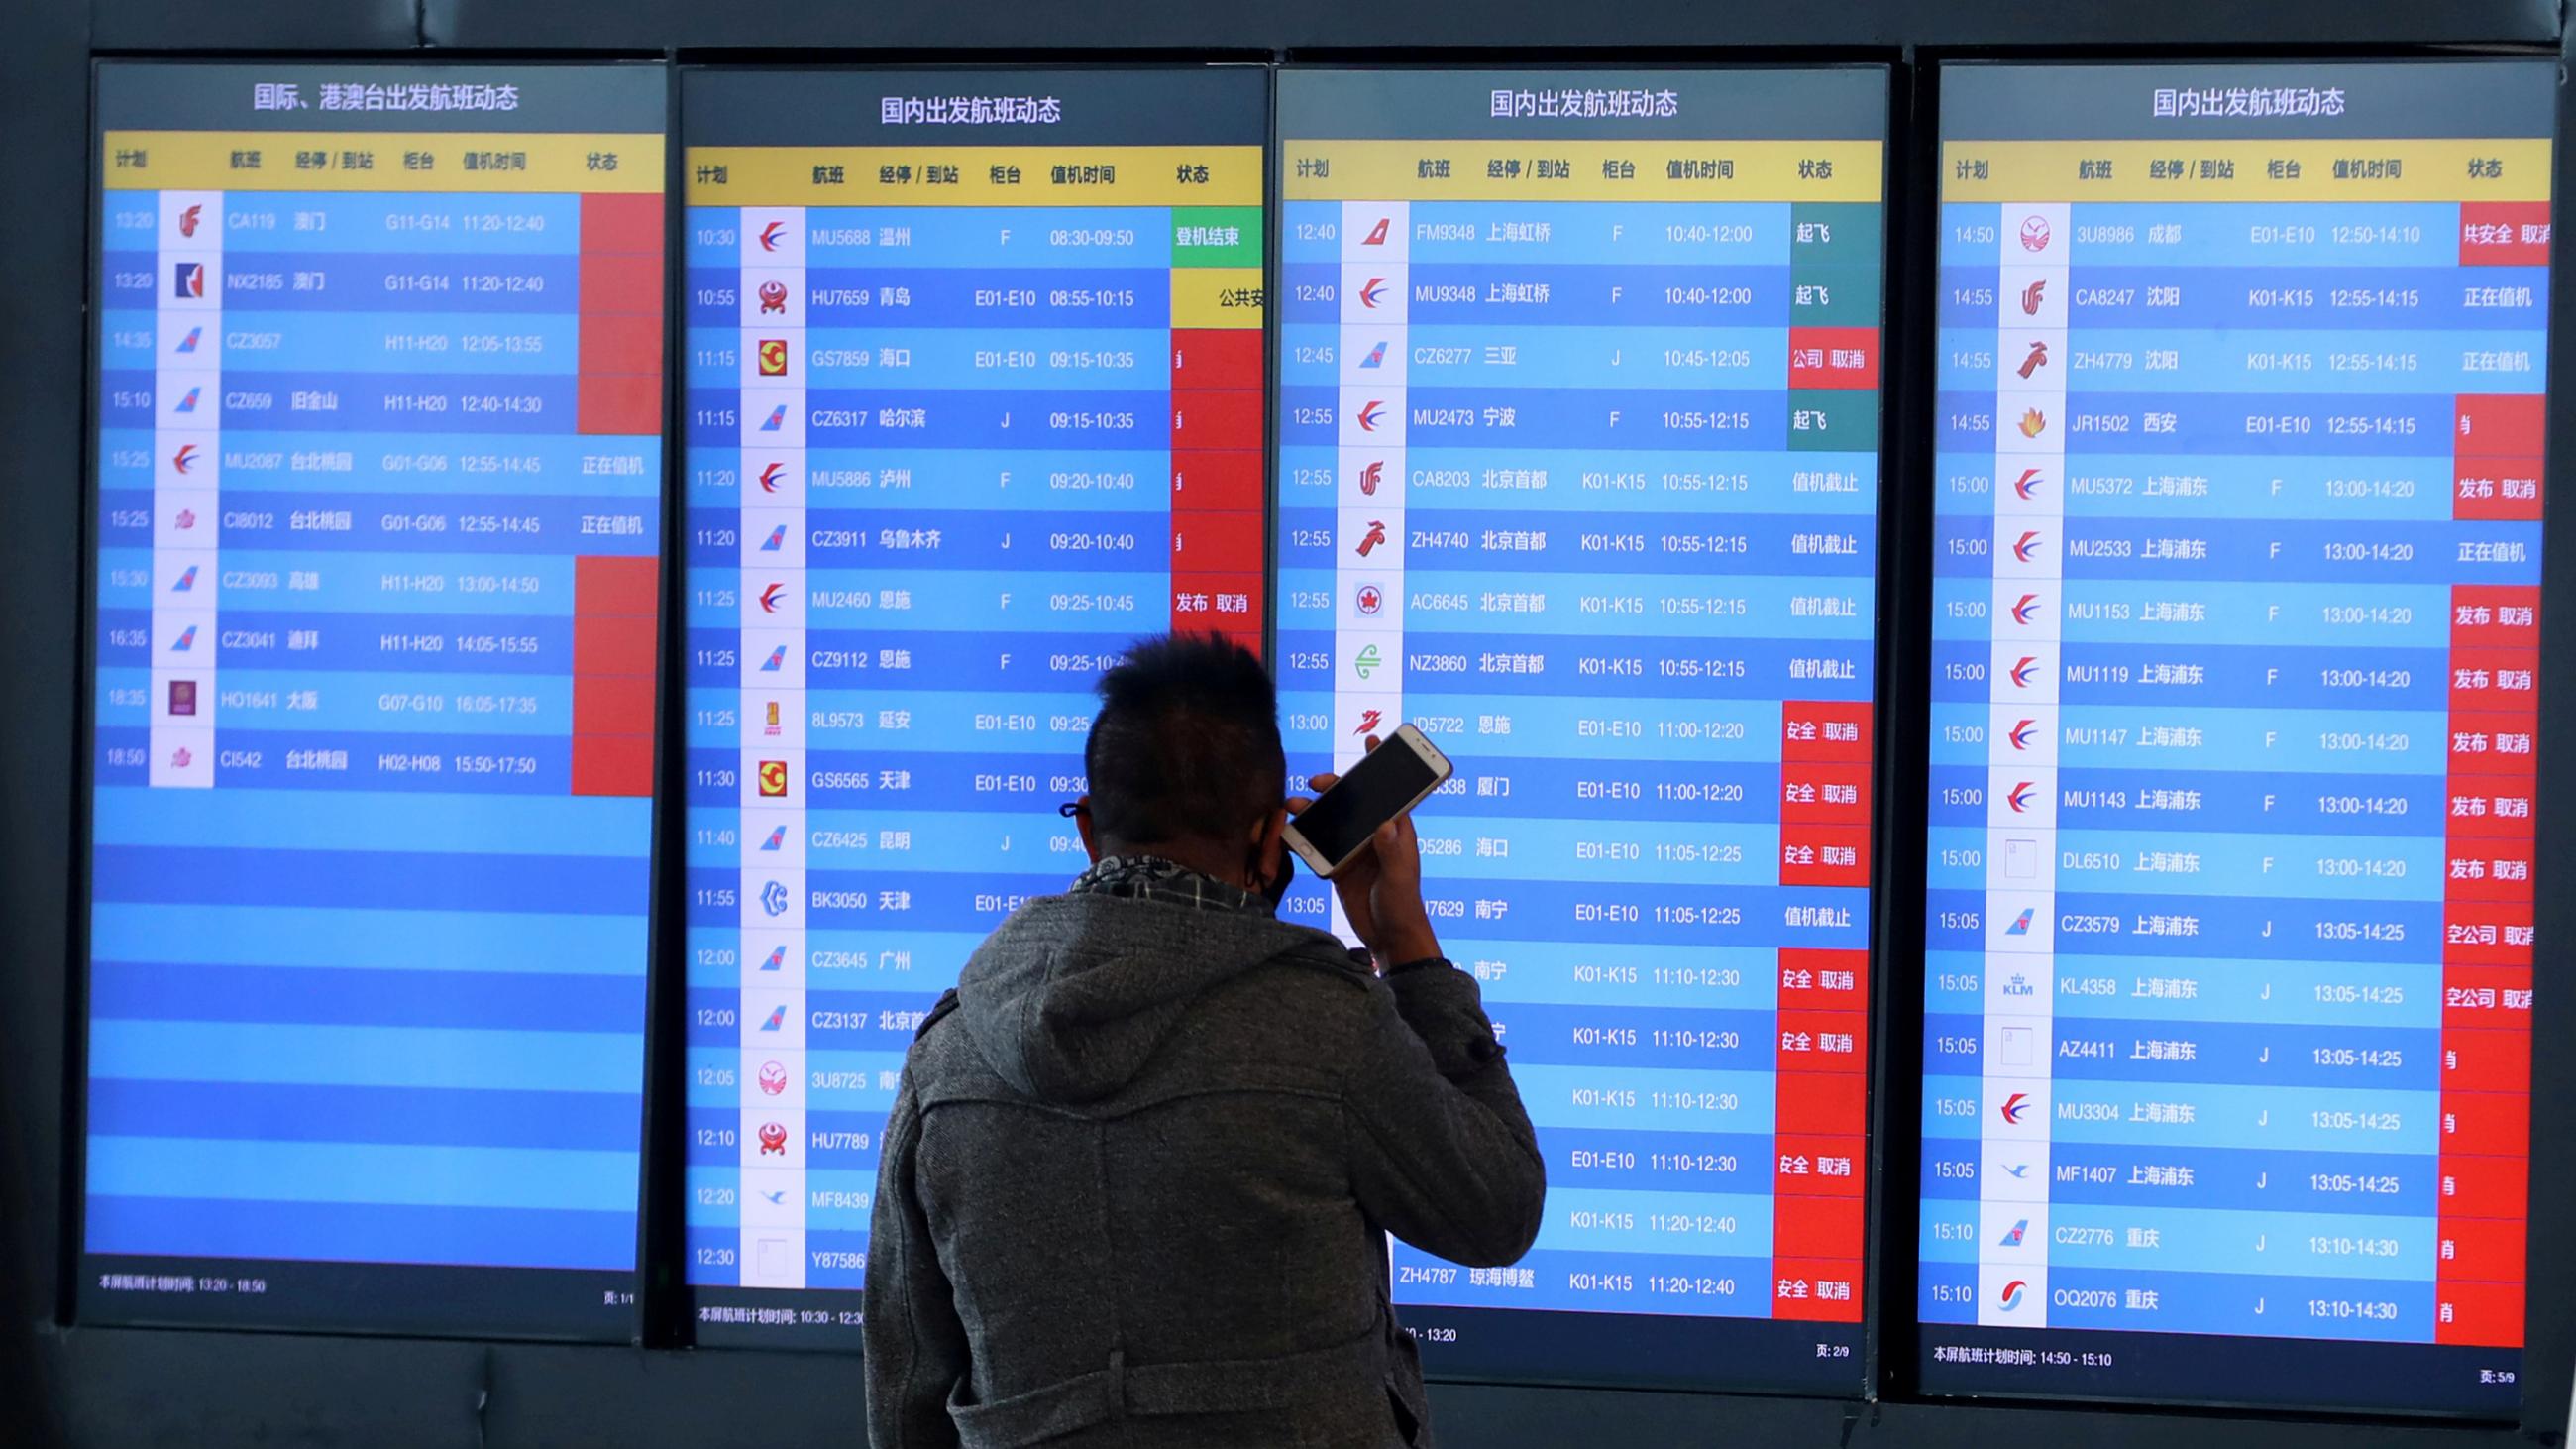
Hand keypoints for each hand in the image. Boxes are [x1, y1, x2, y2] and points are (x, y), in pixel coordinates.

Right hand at [1288, 736, 1441, 968]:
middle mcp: (1374, 835)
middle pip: (1354, 801)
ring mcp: (1355, 850)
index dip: (1382, 765)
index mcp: (1395, 831)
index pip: (1390, 791)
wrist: (1388, 939)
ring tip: (1292, 806)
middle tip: (1317, 782)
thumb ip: (1393, 851)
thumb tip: (1386, 822)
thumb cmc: (1403, 907)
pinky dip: (1303, 839)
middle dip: (1335, 786)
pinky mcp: (1339, 867)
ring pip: (1332, 821)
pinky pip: (1318, 846)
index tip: (1372, 740)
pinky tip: (1287, 834)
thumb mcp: (1399, 878)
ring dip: (1313, 811)